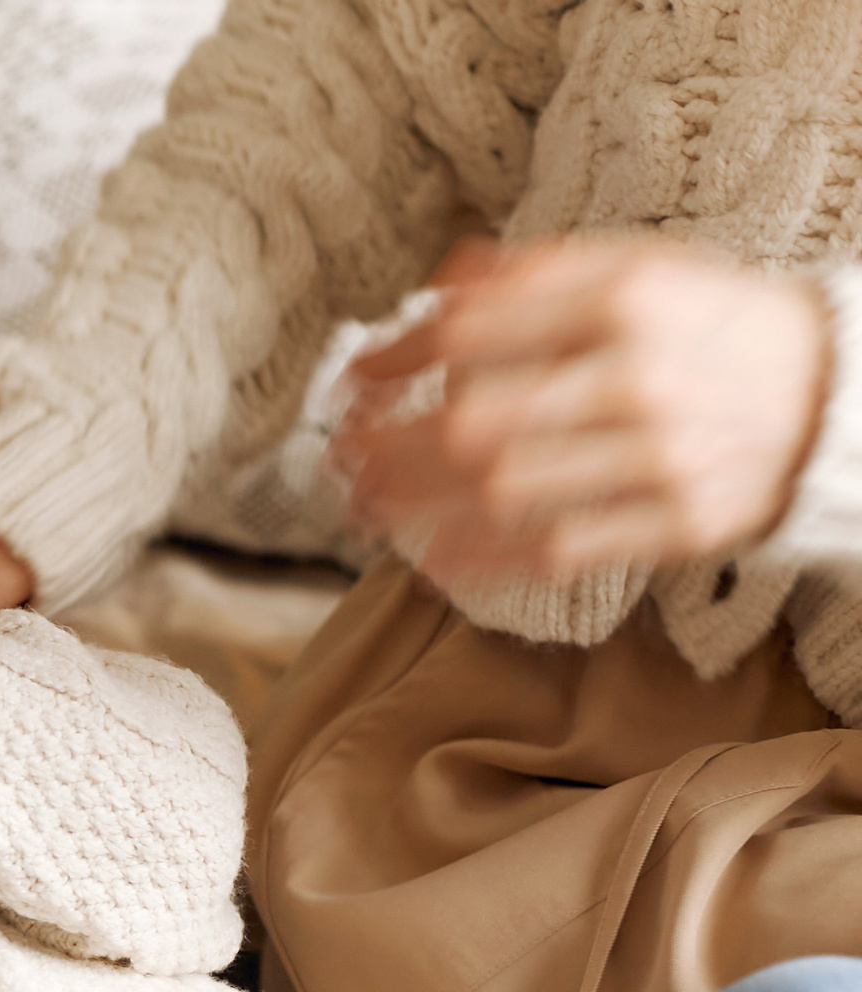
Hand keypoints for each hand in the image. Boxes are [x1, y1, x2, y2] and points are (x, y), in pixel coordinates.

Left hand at [334, 237, 831, 587]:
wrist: (837, 395)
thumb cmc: (712, 327)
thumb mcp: (642, 269)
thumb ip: (540, 273)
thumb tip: (440, 280)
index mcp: (623, 303)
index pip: (473, 333)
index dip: (397, 359)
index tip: (355, 379)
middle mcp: (636, 380)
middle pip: (476, 423)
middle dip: (389, 445)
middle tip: (341, 457)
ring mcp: (659, 459)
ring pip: (507, 491)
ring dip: (418, 506)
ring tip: (363, 507)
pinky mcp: (677, 525)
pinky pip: (561, 550)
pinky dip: (486, 561)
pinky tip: (431, 562)